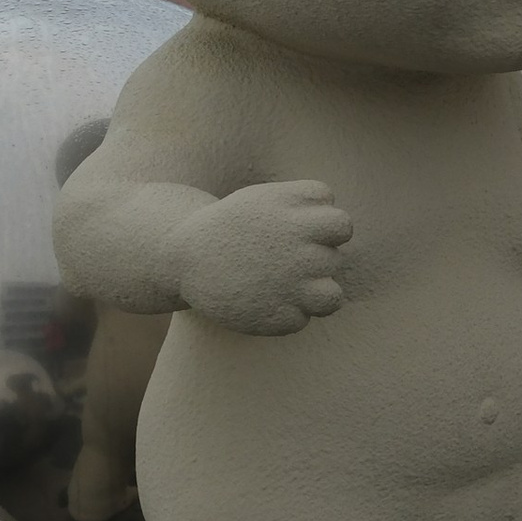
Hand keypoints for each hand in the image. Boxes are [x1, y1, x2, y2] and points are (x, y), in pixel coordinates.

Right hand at [176, 177, 354, 334]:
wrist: (182, 258)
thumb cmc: (231, 228)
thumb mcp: (262, 200)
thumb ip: (304, 209)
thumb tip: (339, 232)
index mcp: (292, 211)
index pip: (340, 221)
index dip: (322, 225)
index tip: (296, 228)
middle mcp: (296, 244)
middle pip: (335, 258)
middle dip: (317, 254)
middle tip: (285, 258)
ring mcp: (290, 283)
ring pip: (333, 297)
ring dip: (316, 293)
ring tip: (291, 287)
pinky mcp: (278, 317)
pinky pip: (302, 320)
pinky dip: (287, 315)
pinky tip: (264, 301)